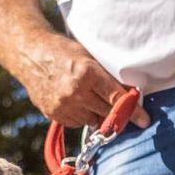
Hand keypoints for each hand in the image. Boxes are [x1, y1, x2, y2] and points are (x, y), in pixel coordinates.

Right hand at [23, 37, 148, 130]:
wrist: (30, 55)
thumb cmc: (63, 51)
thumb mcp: (88, 56)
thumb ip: (107, 75)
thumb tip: (130, 92)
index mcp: (87, 73)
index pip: (117, 98)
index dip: (133, 110)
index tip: (144, 120)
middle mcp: (75, 92)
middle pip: (106, 113)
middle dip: (116, 113)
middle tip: (125, 113)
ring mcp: (63, 105)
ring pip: (92, 120)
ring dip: (97, 113)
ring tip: (91, 98)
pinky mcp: (53, 114)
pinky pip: (76, 122)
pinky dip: (81, 115)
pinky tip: (76, 101)